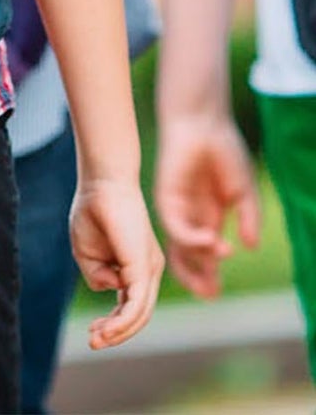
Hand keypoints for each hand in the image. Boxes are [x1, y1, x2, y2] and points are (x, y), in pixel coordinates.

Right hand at [68, 177, 163, 348]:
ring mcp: (149, 269)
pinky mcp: (143, 265)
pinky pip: (137, 302)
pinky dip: (122, 320)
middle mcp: (148, 270)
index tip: (92, 332)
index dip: (112, 324)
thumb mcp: (87, 250)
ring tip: (96, 339)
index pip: (130, 306)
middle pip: (137, 315)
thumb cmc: (94, 210)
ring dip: (118, 332)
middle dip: (115, 333)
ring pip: (139, 313)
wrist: (102, 181)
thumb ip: (96, 273)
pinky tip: (107, 330)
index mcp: (136, 267)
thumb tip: (110, 288)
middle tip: (93, 342)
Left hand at [155, 112, 260, 298]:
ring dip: (198, 259)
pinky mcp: (166, 195)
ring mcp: (176, 207)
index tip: (216, 291)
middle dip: (195, 278)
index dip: (208, 273)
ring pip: (178, 244)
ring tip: (218, 262)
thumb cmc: (223, 152)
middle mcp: (189, 216)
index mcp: (207, 216)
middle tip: (210, 294)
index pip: (203, 253)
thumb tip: (249, 246)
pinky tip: (212, 240)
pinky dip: (192, 238)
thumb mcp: (242, 191)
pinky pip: (174, 224)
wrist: (203, 123)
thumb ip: (248, 218)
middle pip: (185, 256)